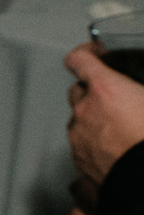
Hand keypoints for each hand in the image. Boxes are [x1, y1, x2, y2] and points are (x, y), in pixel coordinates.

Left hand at [67, 44, 143, 189]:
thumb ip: (141, 89)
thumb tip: (140, 92)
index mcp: (106, 89)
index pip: (79, 59)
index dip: (87, 53)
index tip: (95, 53)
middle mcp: (85, 110)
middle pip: (78, 90)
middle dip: (93, 90)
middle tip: (118, 98)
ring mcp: (79, 136)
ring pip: (79, 118)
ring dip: (94, 118)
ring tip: (122, 127)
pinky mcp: (80, 160)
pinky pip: (82, 143)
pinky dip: (94, 141)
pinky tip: (116, 147)